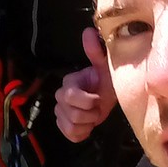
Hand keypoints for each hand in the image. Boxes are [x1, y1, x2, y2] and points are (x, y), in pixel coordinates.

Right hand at [51, 30, 115, 144]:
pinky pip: (69, 135)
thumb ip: (96, 52)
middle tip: (98, 108)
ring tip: (94, 116)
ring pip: (71, 126)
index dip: (89, 102)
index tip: (99, 98)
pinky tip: (88, 125)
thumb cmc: (105, 81)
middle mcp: (60, 97)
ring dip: (88, 124)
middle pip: (72, 114)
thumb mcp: (104, 67)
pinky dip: (82, 133)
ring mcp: (60, 112)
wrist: (107, 97)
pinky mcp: (63, 125)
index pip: (71, 97)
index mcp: (69, 83)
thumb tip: (88, 31)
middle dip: (90, 115)